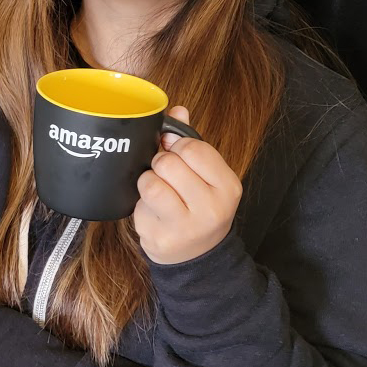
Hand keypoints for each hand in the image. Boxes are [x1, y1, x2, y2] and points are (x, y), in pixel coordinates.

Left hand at [132, 106, 241, 265]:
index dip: (177, 145)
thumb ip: (192, 142)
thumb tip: (178, 110)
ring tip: (158, 192)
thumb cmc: (200, 207)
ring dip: (148, 182)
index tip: (176, 153)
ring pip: (150, 183)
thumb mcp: (207, 176)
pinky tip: (153, 211)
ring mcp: (186, 226)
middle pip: (169, 163)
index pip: (194, 148)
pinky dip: (140, 203)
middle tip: (166, 175)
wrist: (198, 256)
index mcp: (228, 186)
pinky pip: (139, 204)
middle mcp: (212, 208)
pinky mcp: (160, 238)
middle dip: (160, 164)